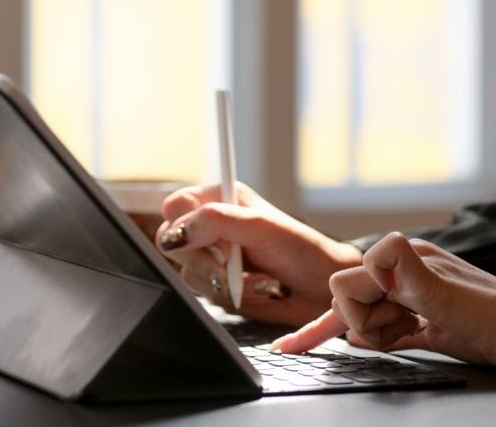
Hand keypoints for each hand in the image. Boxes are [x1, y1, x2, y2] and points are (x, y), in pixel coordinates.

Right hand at [156, 182, 362, 325]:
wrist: (323, 289)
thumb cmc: (301, 250)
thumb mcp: (260, 226)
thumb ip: (216, 222)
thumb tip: (177, 233)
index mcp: (220, 200)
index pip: (176, 207)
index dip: (183, 225)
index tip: (205, 241)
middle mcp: (212, 227)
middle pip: (172, 242)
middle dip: (204, 260)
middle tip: (229, 266)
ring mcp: (214, 256)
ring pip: (186, 271)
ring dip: (220, 281)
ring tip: (256, 279)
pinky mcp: (218, 284)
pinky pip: (203, 293)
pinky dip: (228, 296)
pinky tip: (255, 290)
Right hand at [271, 232, 495, 370]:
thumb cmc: (493, 316)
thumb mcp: (442, 291)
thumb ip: (403, 267)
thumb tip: (376, 250)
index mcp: (404, 259)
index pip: (346, 282)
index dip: (356, 307)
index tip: (390, 313)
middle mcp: (405, 274)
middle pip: (354, 300)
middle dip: (365, 321)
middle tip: (402, 327)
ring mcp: (415, 299)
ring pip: (368, 316)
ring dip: (379, 332)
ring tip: (412, 333)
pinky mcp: (427, 323)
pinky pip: (388, 330)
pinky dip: (378, 337)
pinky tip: (369, 344)